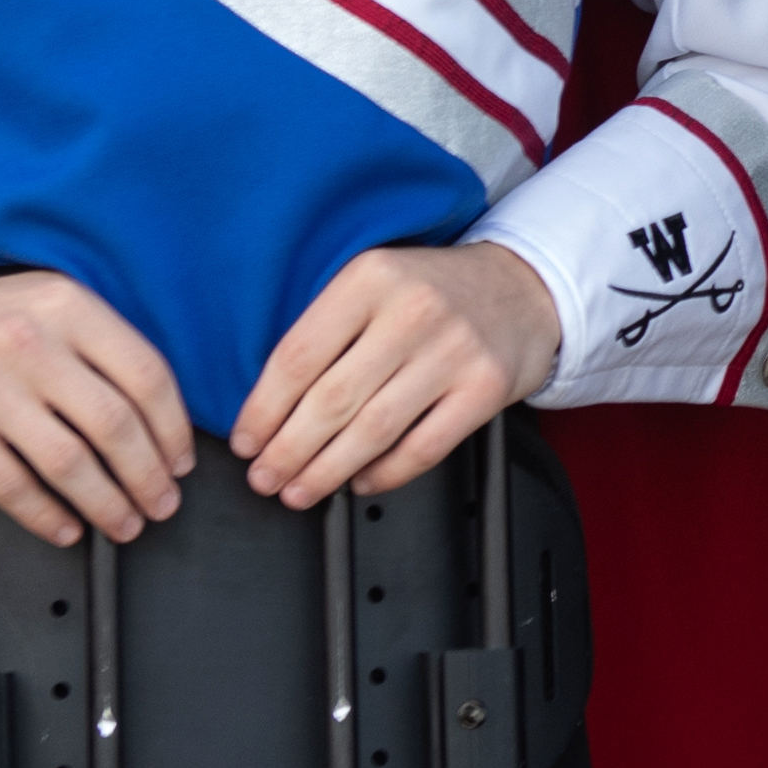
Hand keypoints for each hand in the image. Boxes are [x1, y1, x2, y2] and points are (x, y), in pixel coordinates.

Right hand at [0, 272, 193, 548]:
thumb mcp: (52, 306)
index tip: (180, 461)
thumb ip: (105, 347)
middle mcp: (29, 342)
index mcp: (67, 306)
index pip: (146, 374)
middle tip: (162, 503)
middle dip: (148, 477)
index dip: (173, 429)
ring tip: (125, 522)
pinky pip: (13, 486)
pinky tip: (67, 528)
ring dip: (107, 504)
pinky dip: (47, 517)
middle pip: (113, 425)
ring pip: (68, 463)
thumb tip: (164, 422)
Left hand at [232, 243, 563, 510]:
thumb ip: (329, 327)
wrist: (522, 289)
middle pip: (331, 400)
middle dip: (287, 451)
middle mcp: (412, 311)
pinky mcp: (485, 388)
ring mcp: (453, 351)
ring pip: (372, 430)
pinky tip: (359, 481)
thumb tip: (268, 403)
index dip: (263, 409)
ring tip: (299, 490)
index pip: (298, 356)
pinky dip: (384, 474)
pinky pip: (422, 448)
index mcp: (370, 277)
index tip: (245, 440)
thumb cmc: (435, 292)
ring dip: (325, 471)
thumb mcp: (376, 282)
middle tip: (264, 477)